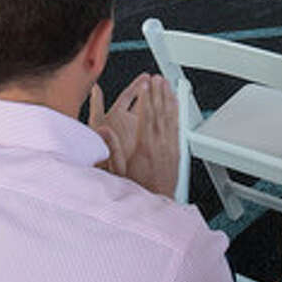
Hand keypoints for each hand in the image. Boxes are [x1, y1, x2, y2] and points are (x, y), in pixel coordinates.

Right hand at [90, 74, 178, 195]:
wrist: (158, 204)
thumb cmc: (137, 188)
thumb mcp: (118, 171)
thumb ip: (112, 149)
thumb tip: (103, 131)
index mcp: (145, 147)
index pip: (146, 116)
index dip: (146, 97)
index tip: (146, 84)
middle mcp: (160, 145)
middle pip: (160, 112)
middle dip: (158, 92)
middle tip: (157, 77)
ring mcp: (171, 147)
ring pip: (171, 118)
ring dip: (168, 99)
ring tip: (167, 84)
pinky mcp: (177, 152)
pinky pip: (178, 127)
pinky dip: (177, 112)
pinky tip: (176, 104)